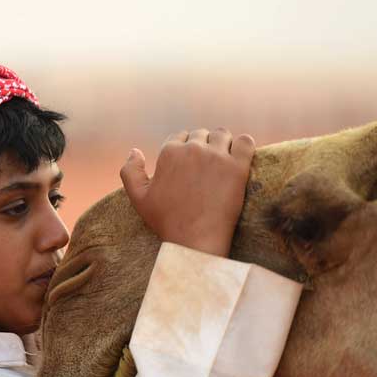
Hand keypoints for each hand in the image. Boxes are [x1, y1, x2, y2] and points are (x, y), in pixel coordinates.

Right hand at [119, 128, 254, 255]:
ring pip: (222, 134)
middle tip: (206, 167)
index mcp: (169, 152)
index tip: (190, 165)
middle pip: (202, 134)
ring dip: (222, 144)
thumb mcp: (138, 198)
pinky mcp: (238, 167)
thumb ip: (130, 171)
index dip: (184, 150)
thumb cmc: (167, 222)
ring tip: (222, 162)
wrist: (195, 241)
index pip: (180, 136)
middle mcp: (193, 149)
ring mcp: (217, 157)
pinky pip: (246, 142)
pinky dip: (243, 145)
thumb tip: (134, 150)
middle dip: (203, 146)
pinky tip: (240, 158)